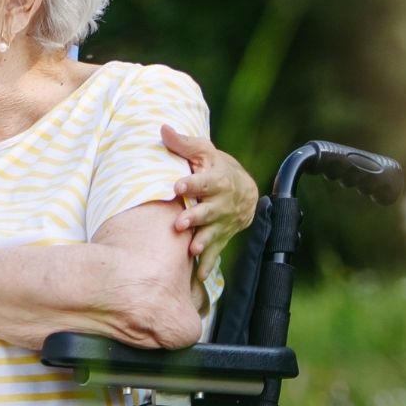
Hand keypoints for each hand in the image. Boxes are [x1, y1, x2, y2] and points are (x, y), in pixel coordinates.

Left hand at [161, 125, 257, 281]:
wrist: (244, 190)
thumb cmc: (214, 166)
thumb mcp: (202, 151)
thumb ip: (182, 144)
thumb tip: (162, 128)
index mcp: (215, 179)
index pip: (204, 180)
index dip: (191, 183)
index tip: (177, 185)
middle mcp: (221, 202)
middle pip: (208, 210)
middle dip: (195, 217)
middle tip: (180, 223)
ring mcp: (222, 222)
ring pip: (212, 233)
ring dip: (202, 241)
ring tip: (191, 249)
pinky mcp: (221, 236)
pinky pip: (214, 251)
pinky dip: (207, 264)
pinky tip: (198, 277)